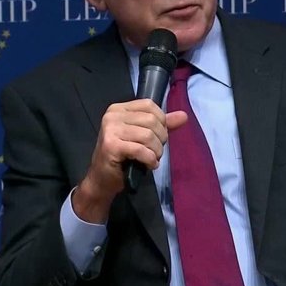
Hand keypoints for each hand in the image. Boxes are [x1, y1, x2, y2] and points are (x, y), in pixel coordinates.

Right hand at [72, 99, 186, 222]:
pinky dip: (150, 159)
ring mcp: (110, 130)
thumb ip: (162, 125)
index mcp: (118, 109)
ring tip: (152, 159)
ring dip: (156, 151)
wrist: (102, 180)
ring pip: (148, 135)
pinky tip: (149, 165)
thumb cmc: (123, 157)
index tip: (158, 136)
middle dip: (160, 139)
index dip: (161, 121)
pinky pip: (141, 150)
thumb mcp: (142, 137)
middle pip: (151, 120)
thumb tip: (183, 115)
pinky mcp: (111, 146)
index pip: (149, 105)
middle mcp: (112, 116)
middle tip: (155, 151)